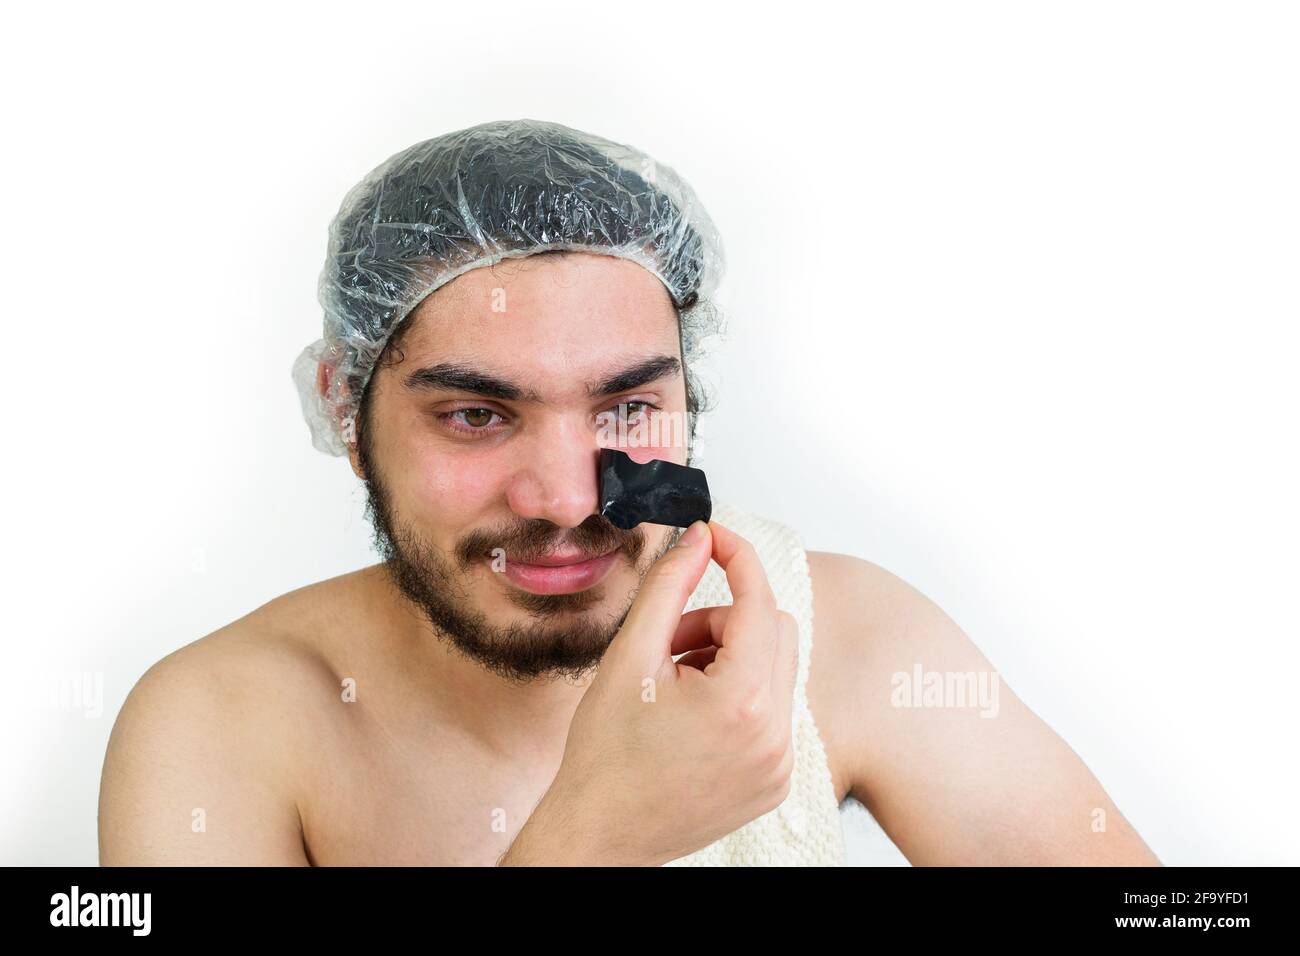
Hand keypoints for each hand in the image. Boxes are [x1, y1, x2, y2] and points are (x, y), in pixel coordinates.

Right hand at [499, 519, 799, 865]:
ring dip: (730, 658)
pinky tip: (692, 716)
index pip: (759, 601)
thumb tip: (698, 538)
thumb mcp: (630, 656)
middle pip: (774, 631)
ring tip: (675, 683)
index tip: (714, 536)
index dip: (737, 558)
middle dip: (723, 620)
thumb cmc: (605, 755)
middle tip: (671, 638)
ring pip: (775, 669)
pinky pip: (774, 710)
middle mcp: (775, 735)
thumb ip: (669, 587)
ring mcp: (780, 763)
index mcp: (742, 701)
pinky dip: (739, 696)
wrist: (598, 835)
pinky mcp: (776, 781)